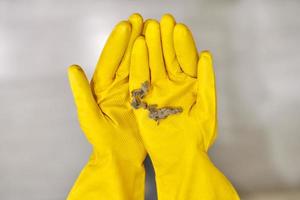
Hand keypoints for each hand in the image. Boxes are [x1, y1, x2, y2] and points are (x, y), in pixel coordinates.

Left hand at [67, 14, 145, 199]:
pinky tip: (162, 51)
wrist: (121, 157)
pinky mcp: (146, 97)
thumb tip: (72, 68)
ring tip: (154, 29)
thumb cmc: (103, 140)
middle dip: (133, 38)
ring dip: (146, 46)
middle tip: (142, 19)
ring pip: (140, 64)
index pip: (110, 60)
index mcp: (102, 87)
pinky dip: (156, 65)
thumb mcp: (90, 117)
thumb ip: (82, 92)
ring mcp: (133, 90)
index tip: (126, 25)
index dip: (117, 43)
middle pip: (126, 57)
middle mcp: (118, 84)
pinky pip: (151, 78)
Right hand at [130, 14, 239, 199]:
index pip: (186, 59)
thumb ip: (206, 81)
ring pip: (153, 64)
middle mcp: (172, 84)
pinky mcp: (142, 99)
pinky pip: (139, 78)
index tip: (179, 27)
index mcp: (190, 84)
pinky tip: (138, 47)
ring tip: (149, 27)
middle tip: (162, 21)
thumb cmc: (196, 137)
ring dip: (151, 46)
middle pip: (168, 58)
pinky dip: (138, 63)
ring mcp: (156, 90)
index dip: (183, 43)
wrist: (179, 158)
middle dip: (165, 39)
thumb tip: (206, 54)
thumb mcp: (206, 108)